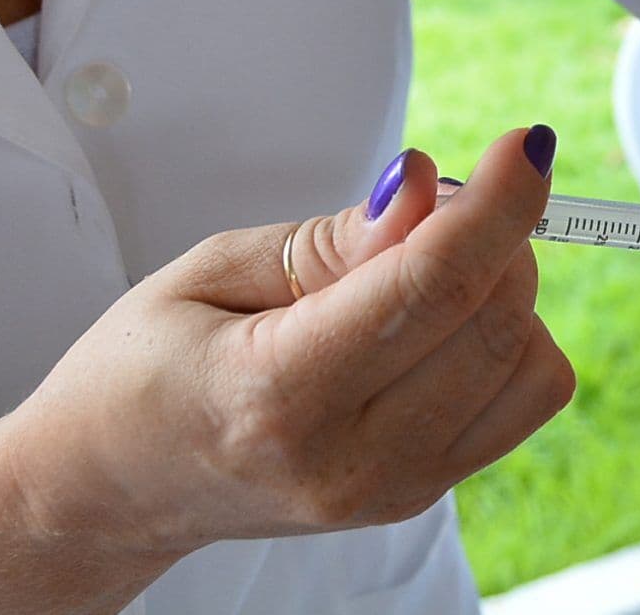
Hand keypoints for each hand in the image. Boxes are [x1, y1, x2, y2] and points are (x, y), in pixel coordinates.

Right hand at [7, 128, 574, 562]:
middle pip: (495, 322)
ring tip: (422, 269)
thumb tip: (426, 185)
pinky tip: (442, 321)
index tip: (527, 143)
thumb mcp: (212, 271)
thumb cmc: (144, 369)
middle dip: (497, 233)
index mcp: (277, 394)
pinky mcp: (421, 496)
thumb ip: (332, 238)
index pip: (428, 288)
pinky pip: (526, 398)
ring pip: (529, 362)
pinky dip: (510, 339)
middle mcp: (347, 458)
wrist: (110, 489)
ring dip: (506, 287)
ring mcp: (392, 489)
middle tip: (437, 202)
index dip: (496, 205)